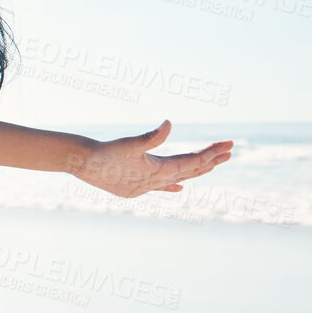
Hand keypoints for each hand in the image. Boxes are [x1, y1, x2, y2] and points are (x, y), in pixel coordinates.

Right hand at [74, 121, 232, 198]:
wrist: (82, 163)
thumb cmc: (105, 151)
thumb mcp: (130, 142)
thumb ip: (152, 136)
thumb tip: (168, 124)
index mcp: (158, 171)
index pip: (192, 162)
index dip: (210, 154)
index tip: (228, 145)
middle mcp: (156, 181)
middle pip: (190, 170)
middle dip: (210, 160)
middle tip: (229, 150)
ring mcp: (146, 187)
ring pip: (178, 178)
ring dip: (195, 170)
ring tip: (212, 165)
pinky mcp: (136, 188)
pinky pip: (161, 187)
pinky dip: (172, 186)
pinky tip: (180, 189)